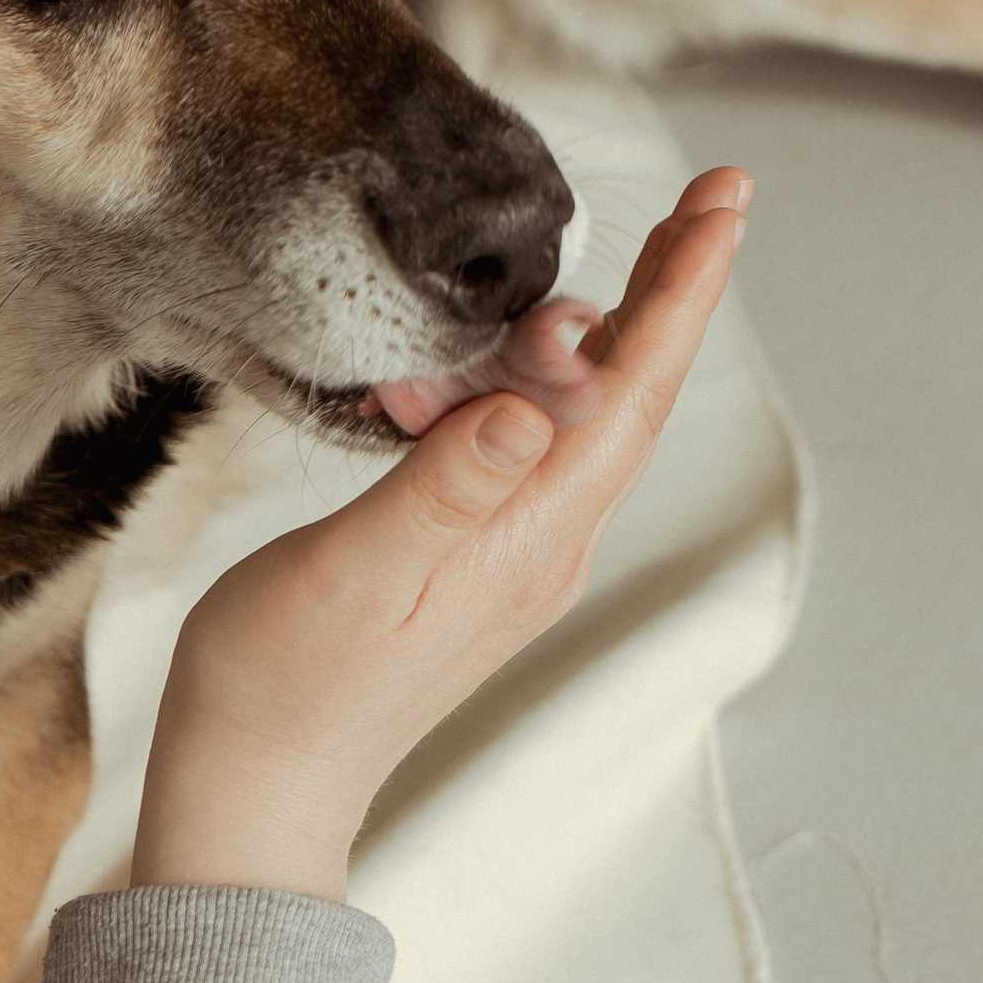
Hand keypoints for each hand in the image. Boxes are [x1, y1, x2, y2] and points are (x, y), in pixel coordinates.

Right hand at [131, 167, 750, 901]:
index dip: (679, 293)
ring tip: (655, 249)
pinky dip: (554, 377)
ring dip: (627, 329)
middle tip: (717, 197)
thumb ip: (443, 488)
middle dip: (677, 292)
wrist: (257, 784)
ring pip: (595, 419)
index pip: (629, 394)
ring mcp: (515, 555)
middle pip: (634, 397)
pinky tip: (531, 351)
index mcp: (526, 538)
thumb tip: (535, 407)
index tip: (725, 207)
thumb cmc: (285, 682)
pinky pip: (542, 448)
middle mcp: (542, 544)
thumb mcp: (354, 574)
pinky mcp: (476, 558)